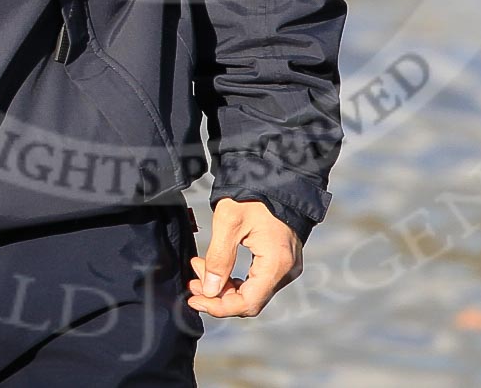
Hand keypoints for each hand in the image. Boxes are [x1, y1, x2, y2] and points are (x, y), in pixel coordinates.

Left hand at [186, 197, 300, 317]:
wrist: (277, 173)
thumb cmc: (254, 193)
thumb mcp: (228, 222)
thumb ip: (218, 259)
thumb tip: (209, 291)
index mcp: (276, 263)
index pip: (247, 303)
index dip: (219, 307)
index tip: (195, 300)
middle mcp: (287, 270)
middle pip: (250, 300)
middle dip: (218, 295)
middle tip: (192, 284)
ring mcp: (287, 265)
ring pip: (253, 291)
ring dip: (224, 286)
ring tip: (199, 270)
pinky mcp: (282, 259)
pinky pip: (258, 279)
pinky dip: (235, 278)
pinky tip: (216, 267)